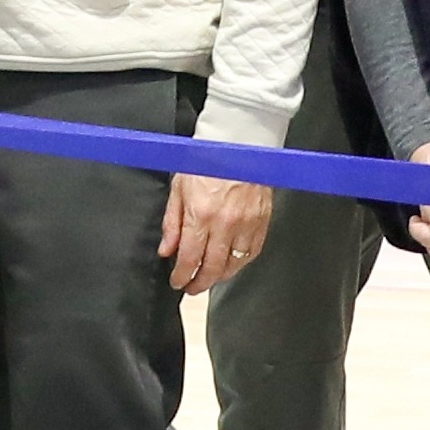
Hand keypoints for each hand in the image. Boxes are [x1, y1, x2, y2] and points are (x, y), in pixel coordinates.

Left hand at [160, 172, 270, 293]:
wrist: (238, 142)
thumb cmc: (206, 160)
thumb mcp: (179, 188)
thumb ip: (172, 222)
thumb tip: (166, 249)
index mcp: (201, 214)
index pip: (189, 258)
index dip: (181, 276)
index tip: (177, 282)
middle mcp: (225, 223)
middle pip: (213, 268)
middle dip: (199, 283)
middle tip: (191, 288)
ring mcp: (247, 223)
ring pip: (234, 264)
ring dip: (220, 276)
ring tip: (209, 277)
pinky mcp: (262, 220)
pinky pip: (252, 252)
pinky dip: (240, 262)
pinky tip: (231, 263)